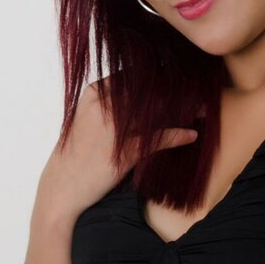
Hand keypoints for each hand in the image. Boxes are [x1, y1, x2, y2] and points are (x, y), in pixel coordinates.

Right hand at [34, 79, 198, 225]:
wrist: (62, 188)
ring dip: (185, 109)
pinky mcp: (123, 151)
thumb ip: (112, 101)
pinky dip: (178, 135)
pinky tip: (191, 135)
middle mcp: (104, 105)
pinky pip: (158, 138)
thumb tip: (144, 90)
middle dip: (178, 89)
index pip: (136, 75)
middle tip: (200, 90)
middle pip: (150, 90)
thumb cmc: (78, 153)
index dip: (162, 76)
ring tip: (203, 108)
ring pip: (157, 111)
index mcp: (96, 93)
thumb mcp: (89, 118)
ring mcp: (113, 128)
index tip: (183, 76)